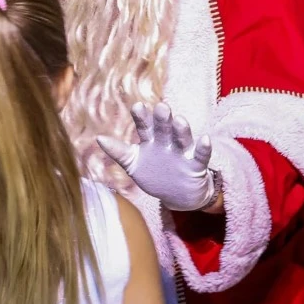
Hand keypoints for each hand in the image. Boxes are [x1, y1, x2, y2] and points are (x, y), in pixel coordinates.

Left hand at [96, 102, 216, 211]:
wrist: (178, 196)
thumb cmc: (155, 175)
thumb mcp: (134, 164)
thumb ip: (118, 151)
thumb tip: (98, 138)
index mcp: (151, 141)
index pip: (145, 127)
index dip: (142, 118)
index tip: (137, 106)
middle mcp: (167, 144)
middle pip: (164, 130)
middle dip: (162, 119)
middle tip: (161, 107)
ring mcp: (182, 154)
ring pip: (182, 140)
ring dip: (181, 131)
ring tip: (179, 120)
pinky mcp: (196, 166)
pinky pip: (200, 156)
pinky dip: (203, 148)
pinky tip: (205, 139)